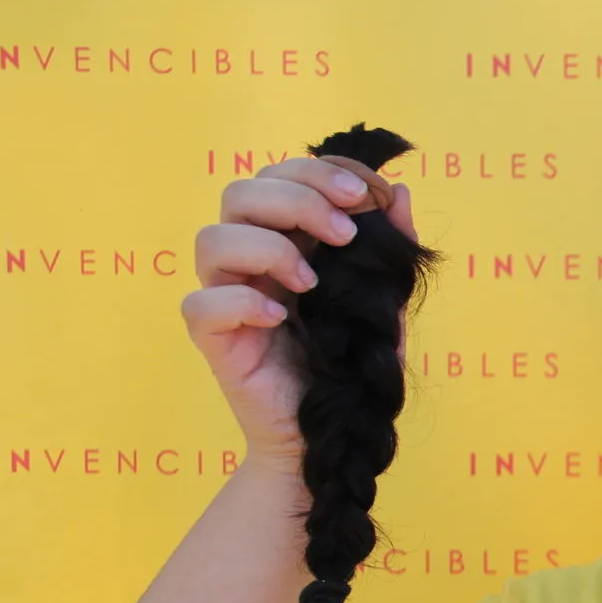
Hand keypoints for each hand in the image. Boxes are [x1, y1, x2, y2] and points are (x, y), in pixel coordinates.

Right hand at [182, 158, 418, 470]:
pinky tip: (280, 318)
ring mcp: (227, 297)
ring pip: (211, 238)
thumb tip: (400, 194)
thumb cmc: (351, 364)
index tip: (368, 194)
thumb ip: (390, 250)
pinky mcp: (214, 339)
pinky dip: (240, 301)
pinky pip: (201, 304)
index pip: (282, 176)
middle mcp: (250, 261)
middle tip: (346, 233)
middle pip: (240, 193)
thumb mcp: (384, 302)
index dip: (320, 171)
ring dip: (267, 246)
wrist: (331, 431)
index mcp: (287, 240)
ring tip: (313, 283)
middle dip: (298, 198)